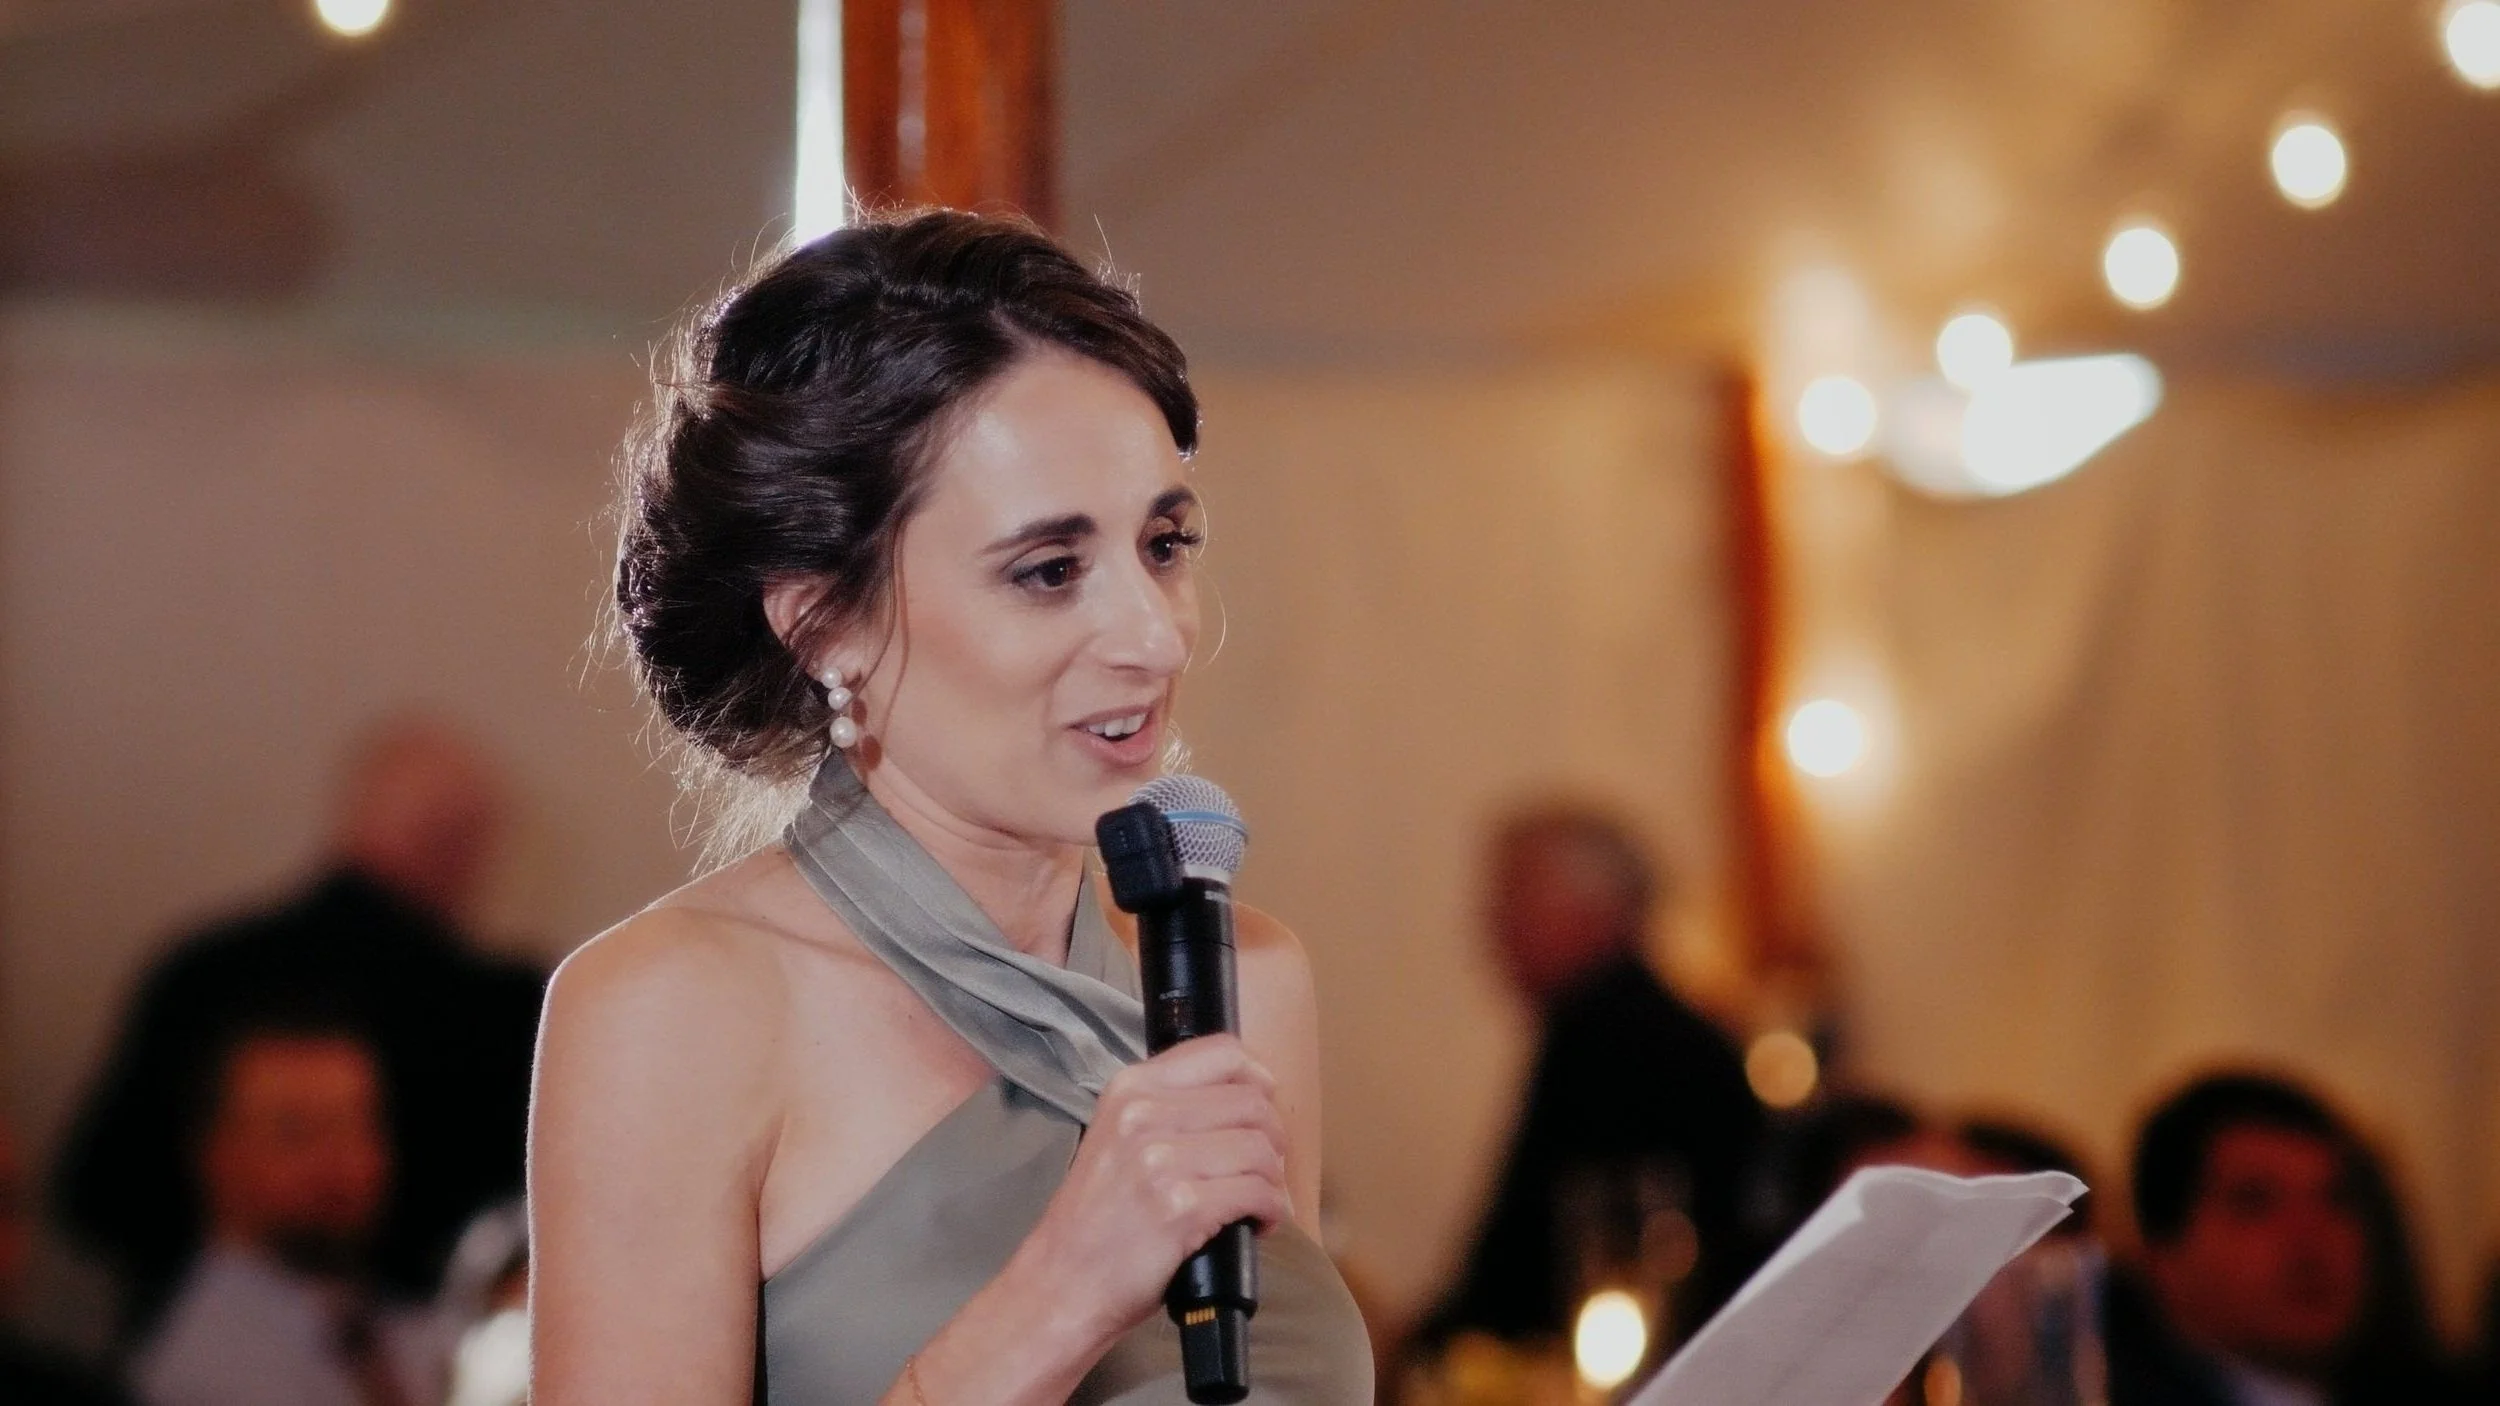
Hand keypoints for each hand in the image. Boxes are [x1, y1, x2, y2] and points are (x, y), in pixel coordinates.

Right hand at [1011, 1034, 1290, 1344]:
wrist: (1061, 1281)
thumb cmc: (1094, 1219)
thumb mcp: (1116, 1137)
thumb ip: (1166, 1109)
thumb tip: (1243, 1100)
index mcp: (1130, 1089)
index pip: (1223, 1053)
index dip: (1258, 1080)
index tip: (1265, 1108)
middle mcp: (1145, 1115)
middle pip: (1252, 1103)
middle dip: (1274, 1139)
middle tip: (1266, 1169)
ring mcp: (1161, 1161)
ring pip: (1260, 1149)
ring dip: (1273, 1179)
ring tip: (1261, 1200)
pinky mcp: (1181, 1208)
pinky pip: (1257, 1193)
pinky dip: (1271, 1210)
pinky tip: (1258, 1223)